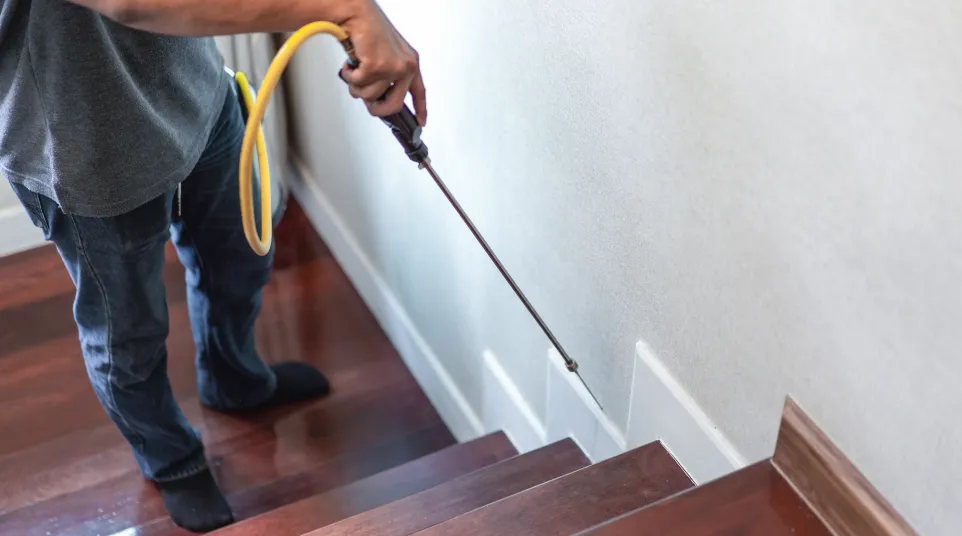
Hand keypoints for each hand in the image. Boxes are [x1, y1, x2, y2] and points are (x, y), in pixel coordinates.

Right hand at [339, 1, 426, 124]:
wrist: (358, 13)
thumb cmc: (368, 30)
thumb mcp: (385, 55)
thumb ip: (387, 76)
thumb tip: (378, 99)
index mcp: (410, 62)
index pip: (419, 92)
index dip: (420, 109)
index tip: (421, 122)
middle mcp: (406, 66)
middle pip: (393, 106)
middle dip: (376, 109)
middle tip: (366, 101)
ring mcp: (393, 67)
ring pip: (370, 96)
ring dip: (357, 86)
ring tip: (355, 69)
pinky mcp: (377, 67)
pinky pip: (358, 85)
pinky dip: (349, 76)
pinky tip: (351, 63)